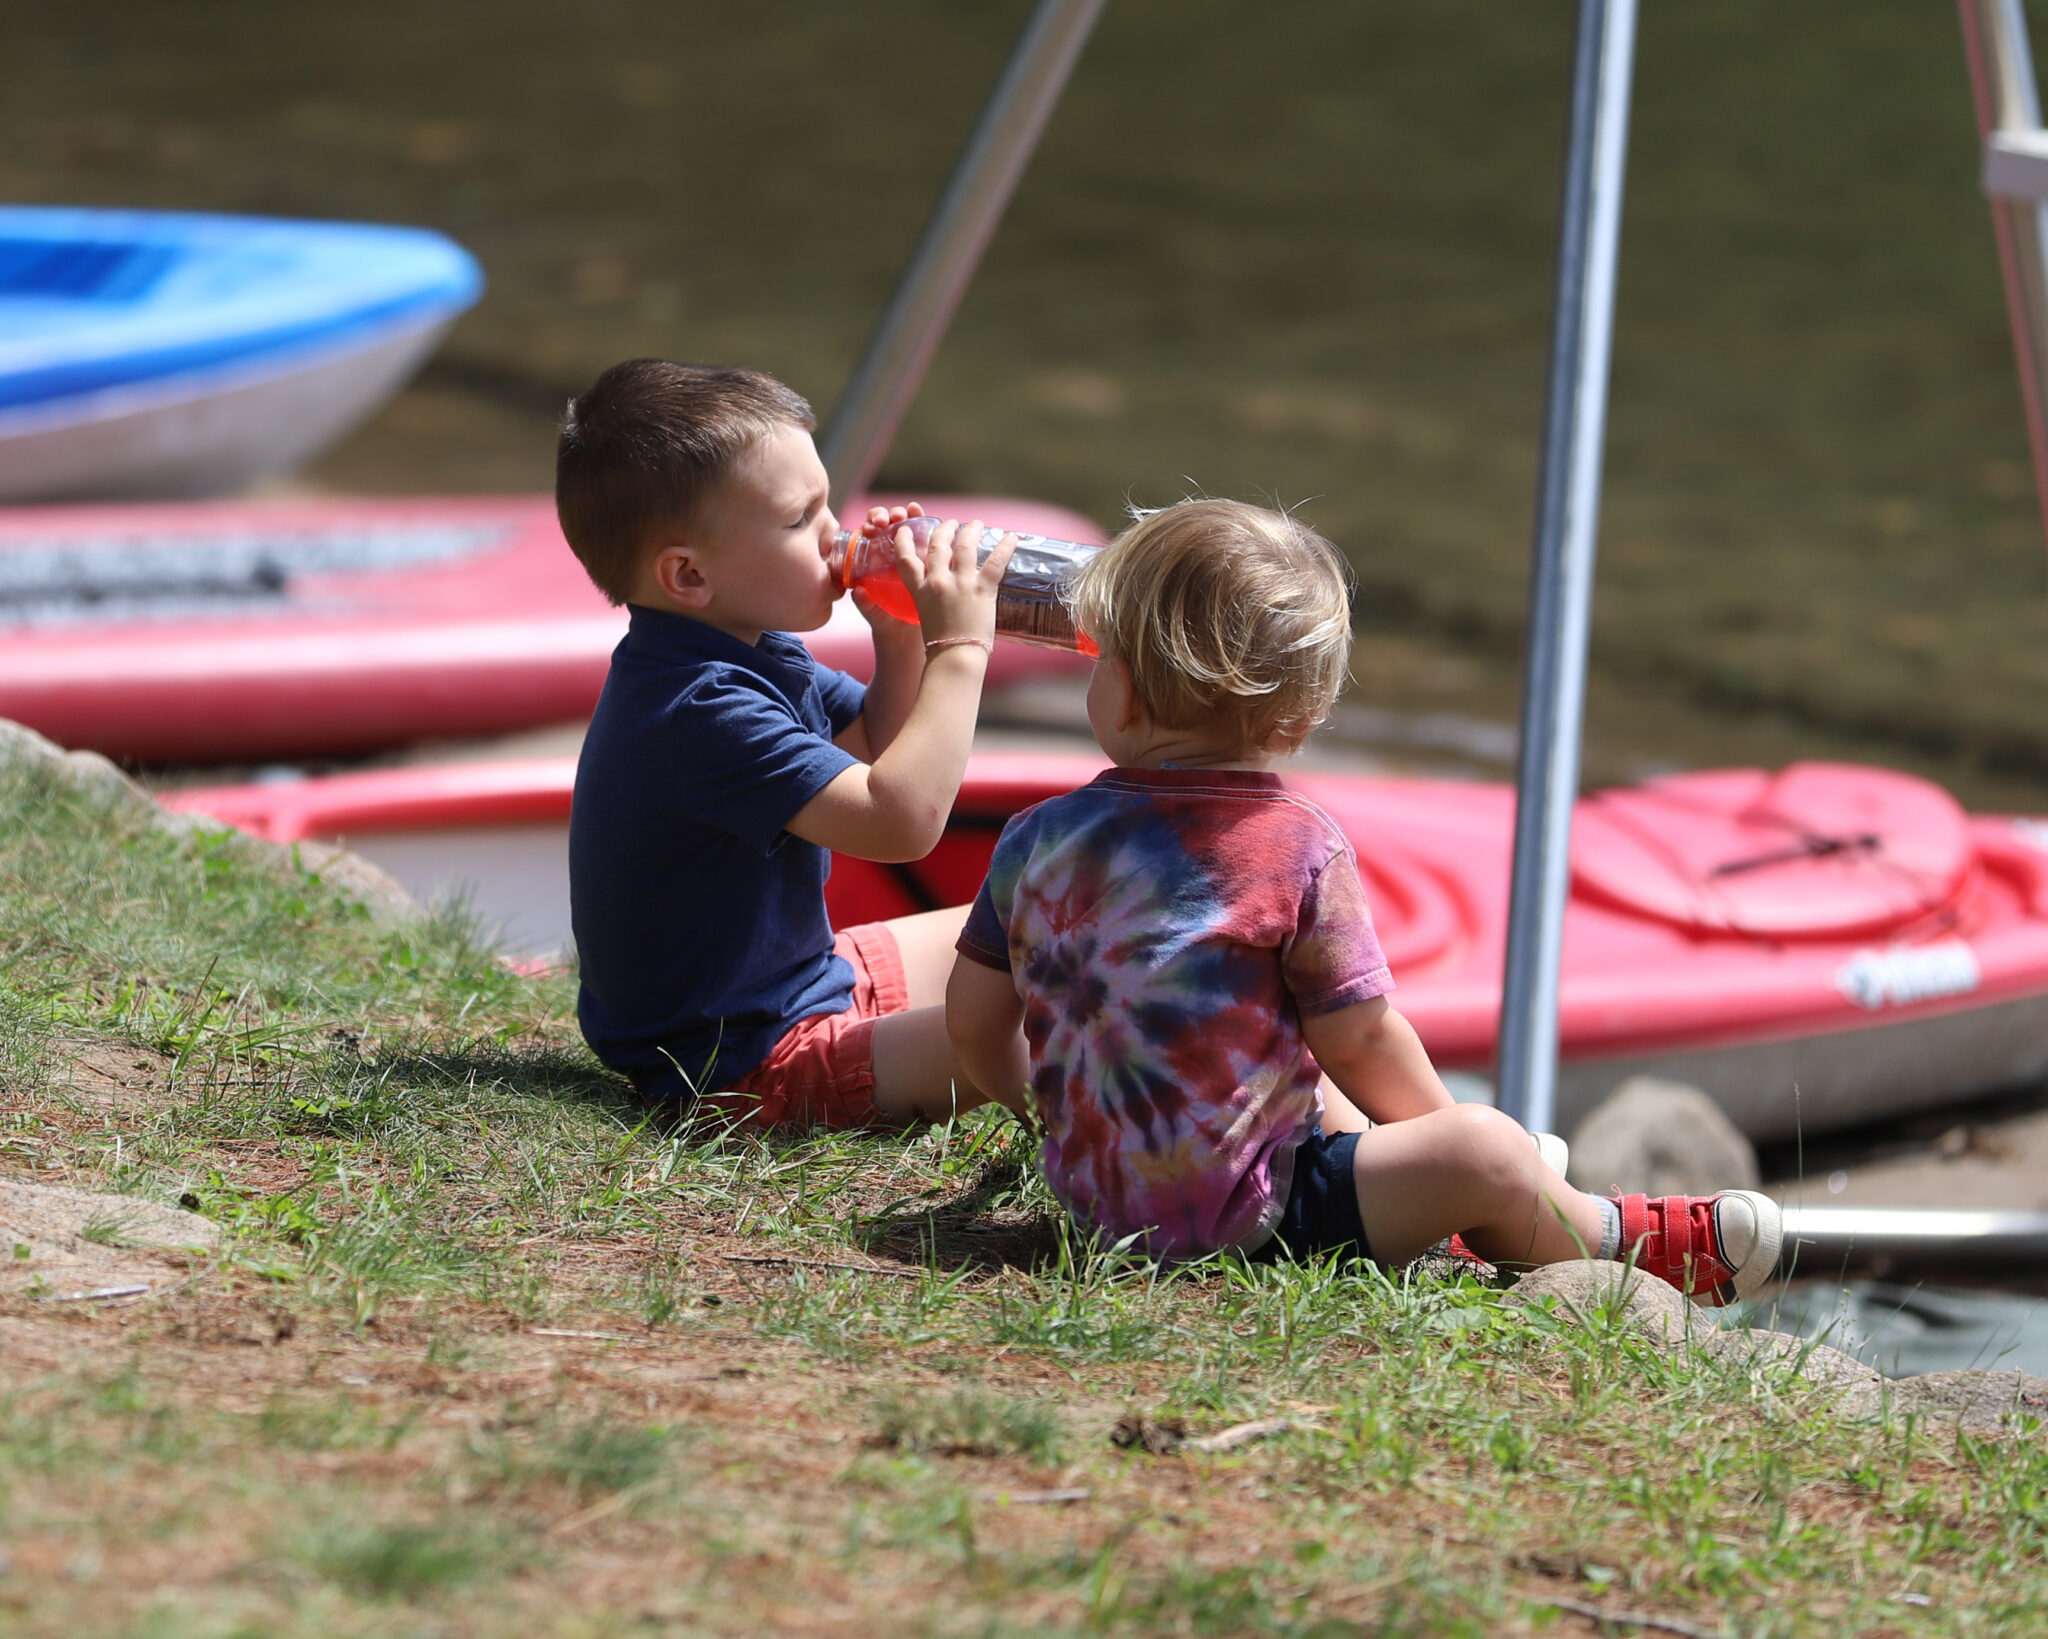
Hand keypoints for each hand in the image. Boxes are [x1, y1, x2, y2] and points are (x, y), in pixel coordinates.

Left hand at [849, 502, 925, 632]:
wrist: (909, 633)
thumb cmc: (886, 620)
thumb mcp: (874, 613)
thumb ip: (865, 605)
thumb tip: (858, 592)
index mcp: (872, 559)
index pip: (869, 533)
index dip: (869, 524)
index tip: (871, 527)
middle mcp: (890, 551)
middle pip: (887, 524)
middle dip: (887, 515)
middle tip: (887, 520)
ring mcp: (910, 552)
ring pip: (908, 525)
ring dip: (908, 514)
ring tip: (909, 512)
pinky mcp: (928, 557)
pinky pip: (928, 537)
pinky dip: (927, 524)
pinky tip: (929, 519)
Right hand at [893, 517, 1017, 649]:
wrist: (955, 657)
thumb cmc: (941, 648)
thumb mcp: (925, 618)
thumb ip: (929, 602)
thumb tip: (941, 597)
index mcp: (920, 591)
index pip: (906, 559)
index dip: (905, 541)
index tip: (907, 529)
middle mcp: (938, 582)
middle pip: (938, 545)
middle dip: (944, 529)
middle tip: (950, 523)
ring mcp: (961, 584)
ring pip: (965, 546)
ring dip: (970, 531)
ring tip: (976, 524)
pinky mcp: (982, 589)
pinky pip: (996, 561)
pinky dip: (1005, 546)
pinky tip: (1012, 536)